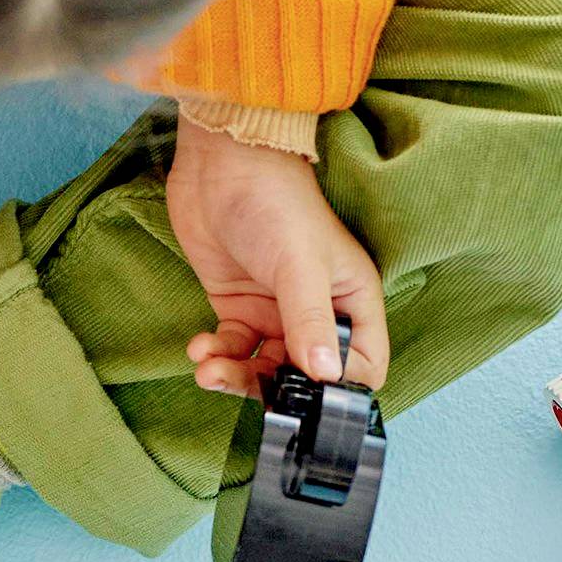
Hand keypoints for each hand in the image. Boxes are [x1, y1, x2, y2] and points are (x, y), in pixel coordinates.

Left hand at [164, 118, 387, 395]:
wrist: (222, 164)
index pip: (362, 365)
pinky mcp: (238, 306)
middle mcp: (318, 312)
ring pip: (263, 367)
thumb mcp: (300, 264)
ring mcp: (276, 311)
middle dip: (270, 387)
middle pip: (303, 376)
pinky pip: (232, 348)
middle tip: (236, 383)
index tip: (304, 397)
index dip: (338, 389)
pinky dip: (215, 355)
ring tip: (208, 369)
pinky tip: (199, 347)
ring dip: (235, 375)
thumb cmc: (277, 202)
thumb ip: (311, 321)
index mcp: (351, 301)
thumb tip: (325, 376)